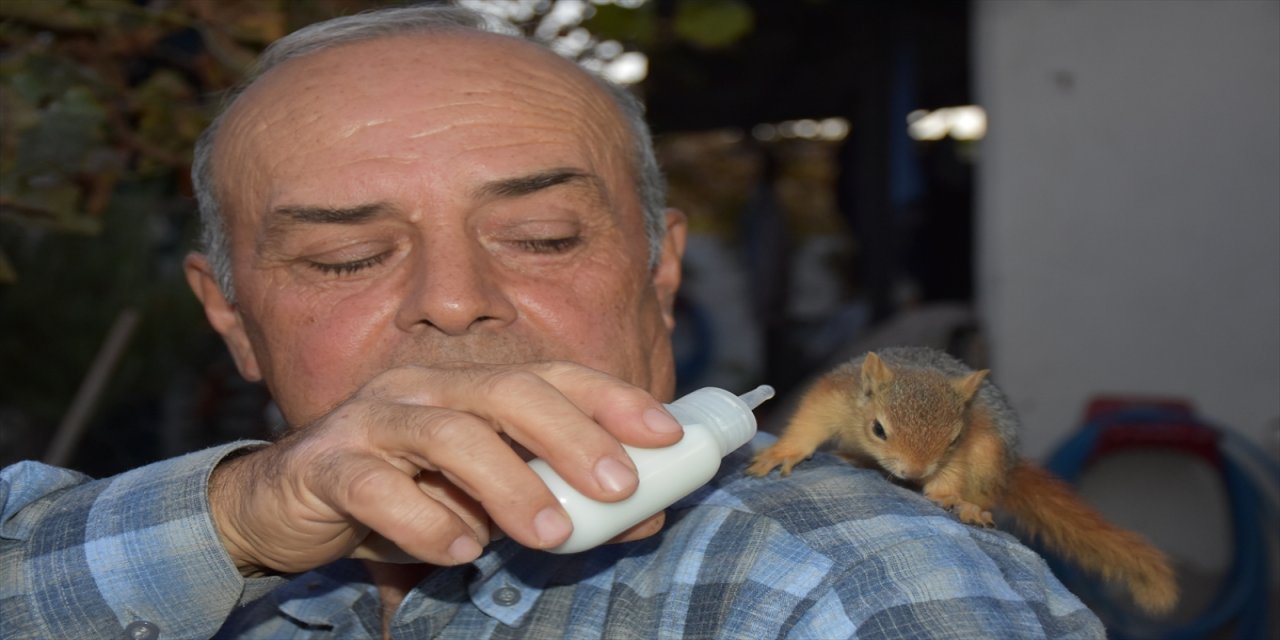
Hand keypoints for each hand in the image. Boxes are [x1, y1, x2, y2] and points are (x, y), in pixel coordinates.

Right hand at [207, 362, 683, 573]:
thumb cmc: (399, 495)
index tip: (667, 435)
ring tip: (552, 534)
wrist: (282, 505)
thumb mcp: (485, 500)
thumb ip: (553, 499)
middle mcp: (424, 388)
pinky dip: (425, 520)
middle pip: (507, 391)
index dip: (612, 399)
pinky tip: (461, 548)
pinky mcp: (327, 464)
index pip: (551, 375)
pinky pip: (377, 486)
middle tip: (620, 487)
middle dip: (572, 437)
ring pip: (449, 434)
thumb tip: (646, 517)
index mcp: (468, 386)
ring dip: (509, 485)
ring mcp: (372, 420)